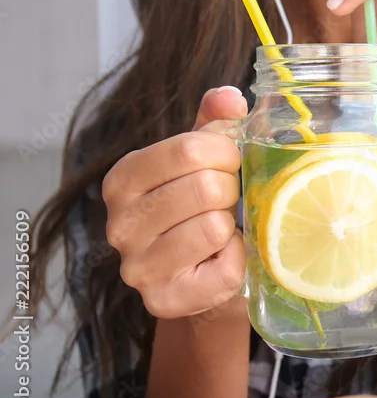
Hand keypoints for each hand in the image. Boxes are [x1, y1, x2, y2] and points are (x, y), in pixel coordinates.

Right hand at [103, 88, 246, 319]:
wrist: (202, 275)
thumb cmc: (201, 208)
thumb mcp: (204, 158)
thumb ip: (215, 123)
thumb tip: (230, 97)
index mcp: (123, 179)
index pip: (190, 148)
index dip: (226, 152)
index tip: (229, 163)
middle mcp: (119, 224)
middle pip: (207, 187)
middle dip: (231, 191)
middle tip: (226, 202)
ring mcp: (137, 267)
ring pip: (214, 227)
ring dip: (231, 227)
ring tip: (220, 231)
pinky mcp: (164, 300)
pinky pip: (226, 269)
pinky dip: (237, 261)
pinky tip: (220, 260)